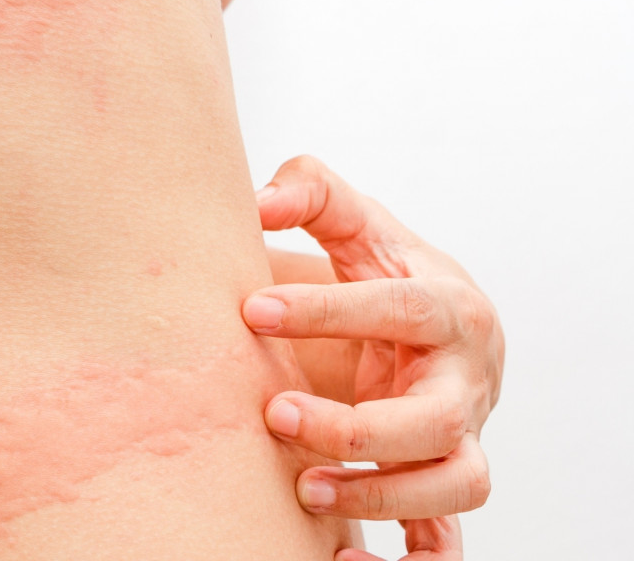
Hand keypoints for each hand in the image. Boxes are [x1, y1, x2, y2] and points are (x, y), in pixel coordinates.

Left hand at [242, 156, 503, 559]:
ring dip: (382, 495)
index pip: (400, 309)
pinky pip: (445, 543)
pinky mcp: (444, 486)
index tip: (251, 309)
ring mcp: (463, 439)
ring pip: (454, 485)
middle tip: (276, 414)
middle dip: (356, 425)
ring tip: (304, 489)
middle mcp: (465, 380)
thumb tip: (260, 201)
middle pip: (436, 420)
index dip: (327, 310)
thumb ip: (310, 191)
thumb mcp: (357, 225)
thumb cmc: (386, 275)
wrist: (436, 330)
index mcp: (449, 307)